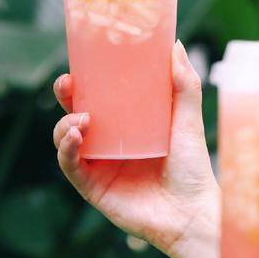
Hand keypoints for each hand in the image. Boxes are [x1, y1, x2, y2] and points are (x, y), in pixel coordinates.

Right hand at [53, 40, 219, 257]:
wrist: (194, 213)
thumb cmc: (193, 167)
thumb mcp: (187, 118)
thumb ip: (184, 83)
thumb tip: (175, 44)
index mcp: (127, 126)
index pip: (97, 98)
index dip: (84, 82)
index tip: (80, 65)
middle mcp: (109, 144)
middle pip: (74, 115)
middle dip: (65, 98)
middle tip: (67, 84)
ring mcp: (99, 166)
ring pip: (65, 139)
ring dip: (64, 124)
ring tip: (82, 120)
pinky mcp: (93, 188)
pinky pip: (70, 167)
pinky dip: (66, 150)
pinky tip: (75, 137)